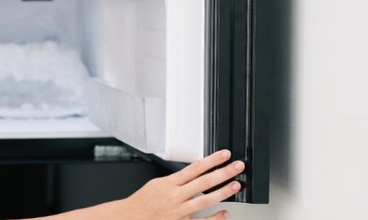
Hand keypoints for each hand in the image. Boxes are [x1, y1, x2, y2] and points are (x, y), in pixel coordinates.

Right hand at [121, 149, 243, 218]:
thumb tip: (194, 173)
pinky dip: (215, 218)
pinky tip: (225, 212)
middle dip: (223, 173)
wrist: (130, 217)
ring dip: (223, 192)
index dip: (212, 160)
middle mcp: (175, 196)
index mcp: (169, 183)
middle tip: (237, 166)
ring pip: (205, 201)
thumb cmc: (143, 202)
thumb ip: (176, 180)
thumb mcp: (157, 184)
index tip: (224, 154)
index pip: (195, 168)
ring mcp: (179, 211)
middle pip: (204, 182)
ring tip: (236, 185)